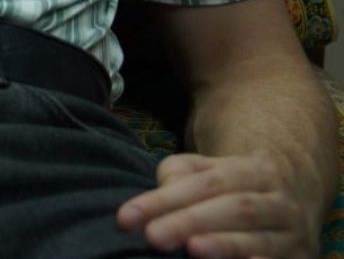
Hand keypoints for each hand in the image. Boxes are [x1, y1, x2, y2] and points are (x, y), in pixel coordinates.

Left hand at [116, 152, 314, 258]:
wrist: (291, 205)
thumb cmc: (232, 189)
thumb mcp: (207, 171)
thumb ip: (179, 175)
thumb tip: (161, 195)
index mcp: (256, 171)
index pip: (205, 183)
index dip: (165, 199)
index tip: (126, 217)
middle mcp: (280, 201)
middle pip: (233, 208)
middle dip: (190, 222)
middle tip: (153, 236)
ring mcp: (294, 233)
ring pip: (259, 238)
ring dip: (225, 245)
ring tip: (193, 249)